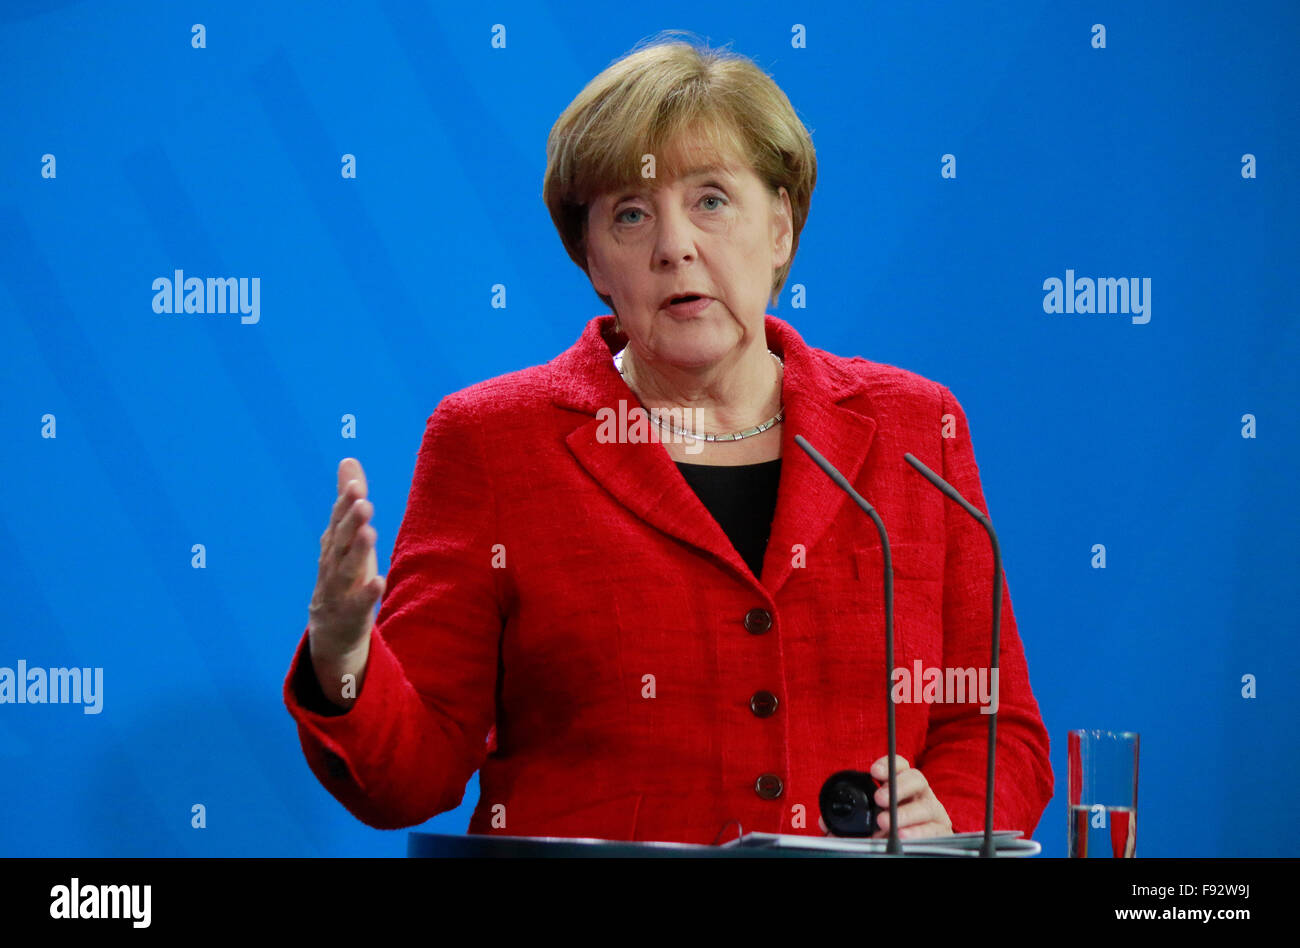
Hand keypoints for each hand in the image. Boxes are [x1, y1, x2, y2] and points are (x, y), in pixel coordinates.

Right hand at [307, 459, 383, 700]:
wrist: (330, 630)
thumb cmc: (343, 575)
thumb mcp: (347, 538)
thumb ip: (348, 501)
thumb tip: (348, 460)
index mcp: (333, 545)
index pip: (337, 521)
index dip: (345, 504)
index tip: (355, 485)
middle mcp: (332, 565)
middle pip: (340, 542)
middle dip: (350, 522)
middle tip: (364, 502)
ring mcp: (339, 591)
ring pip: (346, 570)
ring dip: (357, 551)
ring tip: (370, 533)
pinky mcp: (351, 615)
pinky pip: (359, 604)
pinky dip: (367, 593)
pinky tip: (380, 580)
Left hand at [817, 755, 952, 839]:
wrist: (913, 845)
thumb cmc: (889, 828)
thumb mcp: (867, 821)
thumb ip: (848, 821)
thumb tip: (824, 823)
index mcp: (902, 785)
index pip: (899, 765)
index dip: (888, 764)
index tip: (874, 772)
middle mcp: (920, 794)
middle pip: (916, 779)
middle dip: (898, 786)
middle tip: (879, 798)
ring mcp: (932, 811)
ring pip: (926, 805)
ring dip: (906, 814)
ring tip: (886, 822)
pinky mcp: (940, 831)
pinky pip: (935, 829)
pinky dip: (919, 832)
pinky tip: (904, 836)